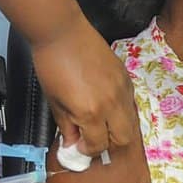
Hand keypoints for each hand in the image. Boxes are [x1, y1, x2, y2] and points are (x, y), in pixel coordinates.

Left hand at [31, 12, 138, 156]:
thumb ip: (66, 126)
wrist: (62, 32)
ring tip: (100, 123)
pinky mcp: (126, 77)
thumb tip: (72, 144)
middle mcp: (111, 104)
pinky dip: (121, 111)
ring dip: (118, 128)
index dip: (87, 150)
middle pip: (122, 139)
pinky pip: (130, 103)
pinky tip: (107, 105)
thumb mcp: (54, 102)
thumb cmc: (51, 65)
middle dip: (108, 144)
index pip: (97, 145)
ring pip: (131, 122)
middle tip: (92, 138)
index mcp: (90, 112)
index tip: (79, 146)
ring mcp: (122, 90)